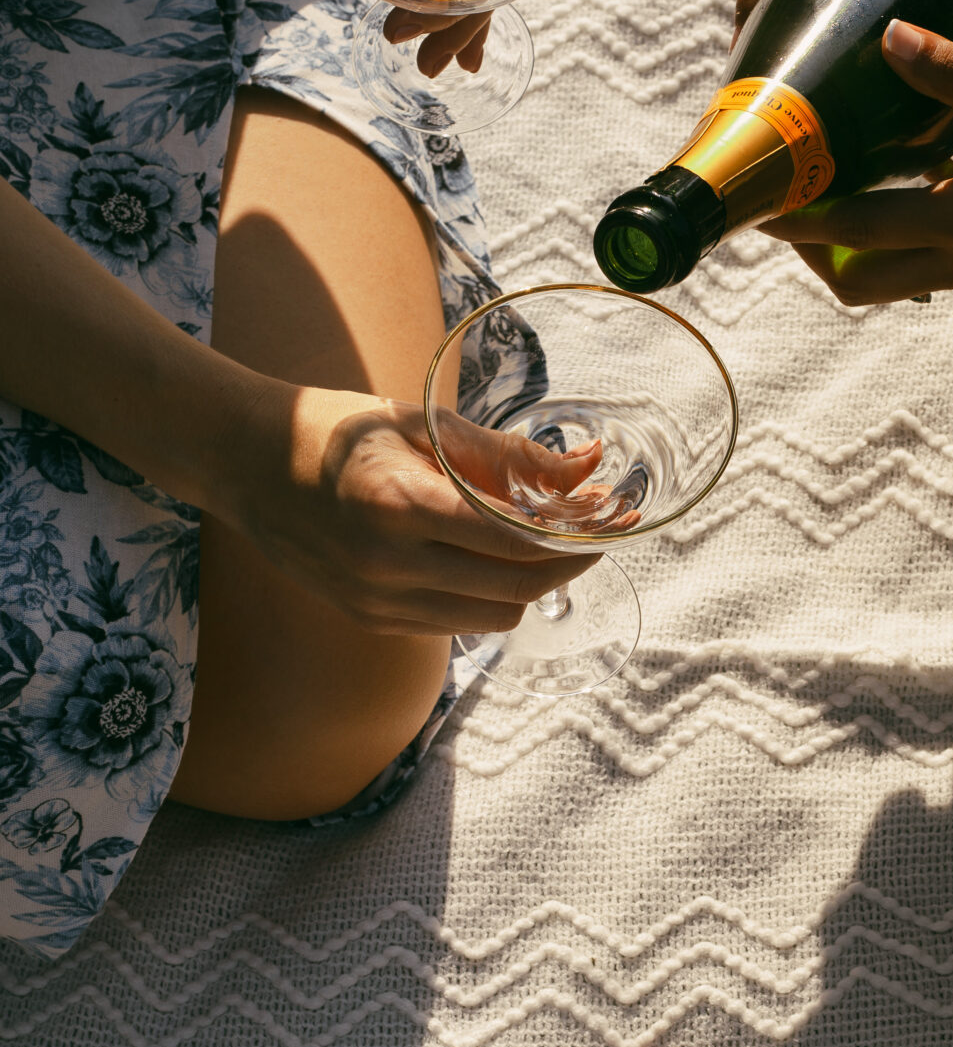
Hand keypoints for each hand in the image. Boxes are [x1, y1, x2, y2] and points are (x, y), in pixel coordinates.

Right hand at [221, 381, 602, 634]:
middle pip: (515, 589)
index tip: (609, 519)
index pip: (513, 543)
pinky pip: (456, 624)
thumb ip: (506, 453)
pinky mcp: (372, 620)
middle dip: (566, 564)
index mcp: (398, 506)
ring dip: (529, 586)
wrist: (248, 464)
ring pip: (493, 617)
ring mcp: (376, 602)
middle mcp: (385, 566)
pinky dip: (487, 596)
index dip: (575, 537)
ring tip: (541, 543)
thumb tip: (587, 467)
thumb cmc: (339, 430)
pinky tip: (489, 559)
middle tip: (590, 532)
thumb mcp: (421, 423)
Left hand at [757, 21, 952, 303]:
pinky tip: (918, 173)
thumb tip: (893, 37)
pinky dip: (907, 231)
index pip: (855, 235)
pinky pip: (935, 262)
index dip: (798, 220)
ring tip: (839, 181)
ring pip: (896, 276)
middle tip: (790, 198)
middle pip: (860, 283)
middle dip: (815, 251)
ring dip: (859, 243)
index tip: (755, 201)